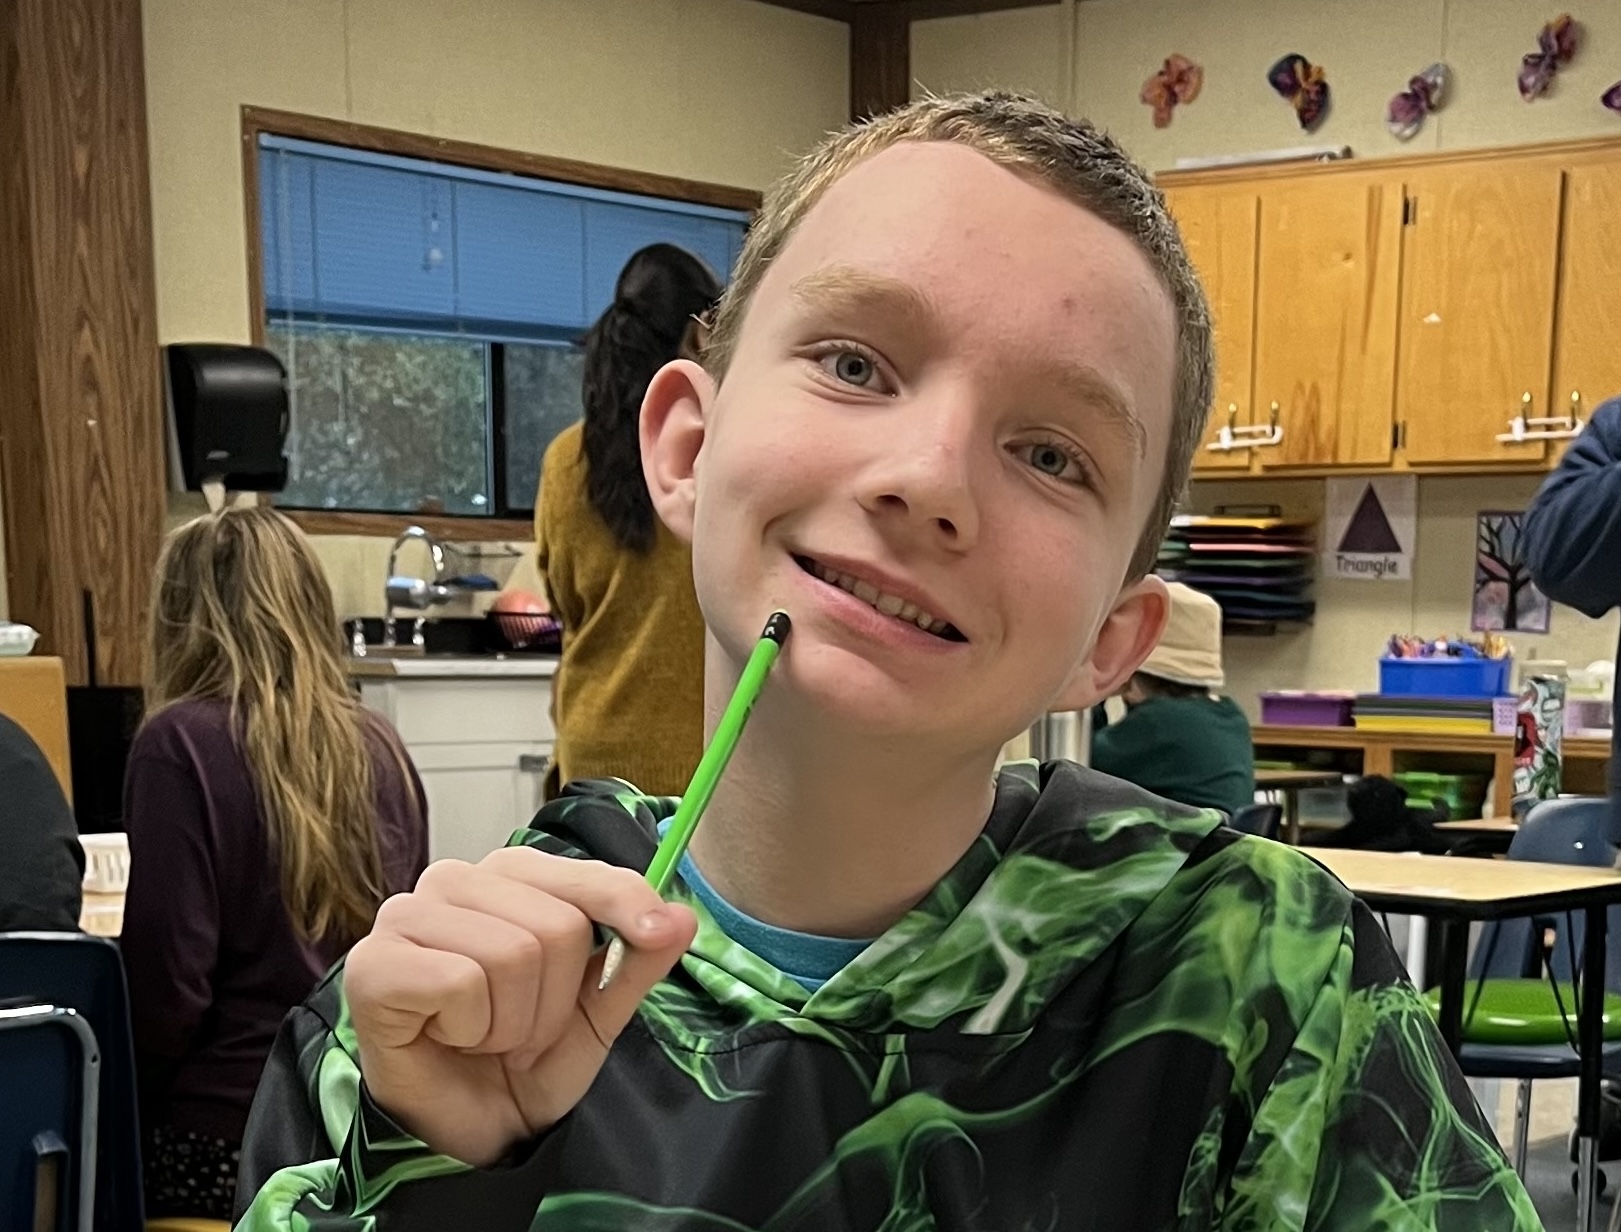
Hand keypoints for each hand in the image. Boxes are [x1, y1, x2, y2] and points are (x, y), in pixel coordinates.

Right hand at [343, 846, 696, 1165]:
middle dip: (556, 998)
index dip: (625, 901)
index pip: (580, 871)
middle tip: (525, 1030)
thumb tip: (681, 915)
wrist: (469, 1131)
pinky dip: (472, 1028)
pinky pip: (461, 982)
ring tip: (491, 1037)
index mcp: (507, 877)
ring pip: (512, 953)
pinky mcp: (374, 964)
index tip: (655, 930)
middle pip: (555, 923)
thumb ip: (638, 959)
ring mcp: (405, 917)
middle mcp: (453, 882)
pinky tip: (452, 1038)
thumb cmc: (522, 1060)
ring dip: (515, 1021)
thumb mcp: (599, 1010)